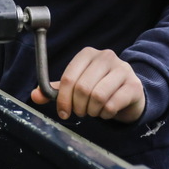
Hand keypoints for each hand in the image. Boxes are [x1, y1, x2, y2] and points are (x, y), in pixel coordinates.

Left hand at [30, 47, 145, 123]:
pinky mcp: (134, 85)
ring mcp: (122, 69)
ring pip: (97, 96)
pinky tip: (106, 112)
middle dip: (78, 107)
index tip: (63, 112)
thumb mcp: (76, 86)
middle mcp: (106, 57)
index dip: (62, 99)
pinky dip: (105, 114)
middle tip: (80, 112)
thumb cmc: (99, 87)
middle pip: (82, 88)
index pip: (68, 77)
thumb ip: (56, 90)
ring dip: (92, 111)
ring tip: (93, 111)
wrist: (129, 93)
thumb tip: (35, 95)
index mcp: (88, 54)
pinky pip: (112, 105)